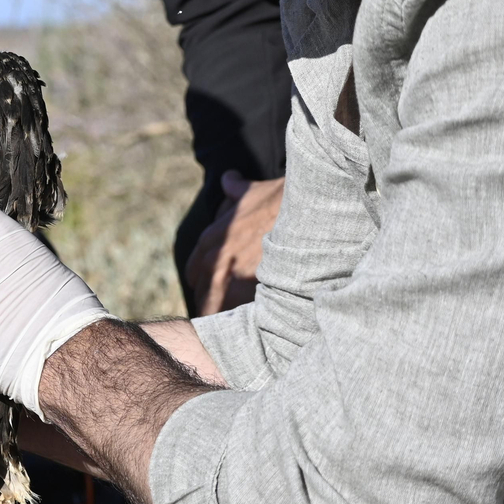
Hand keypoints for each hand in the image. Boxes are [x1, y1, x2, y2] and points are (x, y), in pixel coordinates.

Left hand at [186, 172, 284, 316]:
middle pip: (203, 297)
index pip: (194, 274)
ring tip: (245, 321)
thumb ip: (236, 190)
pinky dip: (244, 323)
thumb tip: (229, 180)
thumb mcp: (255, 192)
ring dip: (227, 314)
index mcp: (209, 242)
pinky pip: (236, 320)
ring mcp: (227, 284)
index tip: (222, 286)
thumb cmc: (282, 203)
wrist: (310, 218)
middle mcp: (212, 264)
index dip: (208, 281)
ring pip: (215, 312)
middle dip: (216, 301)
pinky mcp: (247, 299)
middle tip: (235, 305)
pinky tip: (258, 324)